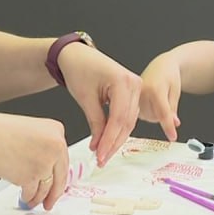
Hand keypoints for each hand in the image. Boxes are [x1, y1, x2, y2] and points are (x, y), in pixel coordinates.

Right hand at [0, 113, 69, 209]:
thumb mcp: (28, 131)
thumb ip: (42, 145)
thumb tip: (47, 168)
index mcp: (55, 129)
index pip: (63, 158)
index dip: (59, 174)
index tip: (57, 183)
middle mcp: (55, 145)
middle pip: (60, 175)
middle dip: (54, 192)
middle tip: (50, 201)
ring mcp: (44, 162)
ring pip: (47, 188)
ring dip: (39, 197)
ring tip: (32, 200)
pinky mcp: (31, 177)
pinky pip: (33, 193)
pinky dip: (28, 197)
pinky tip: (24, 197)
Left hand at [57, 43, 143, 165]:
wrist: (77, 55)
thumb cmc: (79, 69)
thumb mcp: (85, 98)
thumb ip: (95, 122)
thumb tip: (99, 145)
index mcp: (124, 81)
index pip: (118, 119)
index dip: (109, 140)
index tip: (100, 155)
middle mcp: (135, 84)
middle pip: (127, 122)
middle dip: (113, 143)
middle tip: (101, 159)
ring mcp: (135, 87)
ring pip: (129, 121)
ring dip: (116, 138)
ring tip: (103, 153)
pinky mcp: (131, 92)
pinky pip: (127, 115)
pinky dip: (118, 129)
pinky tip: (108, 140)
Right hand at [138, 53, 182, 142]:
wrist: (159, 66)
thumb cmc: (168, 75)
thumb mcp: (175, 91)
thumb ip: (173, 108)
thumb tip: (173, 123)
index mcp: (154, 89)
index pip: (163, 112)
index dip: (168, 126)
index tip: (172, 137)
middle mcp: (141, 93)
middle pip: (154, 118)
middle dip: (162, 114)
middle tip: (165, 99)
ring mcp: (133, 96)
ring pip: (147, 118)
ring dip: (155, 114)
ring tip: (157, 98)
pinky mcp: (128, 100)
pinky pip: (141, 115)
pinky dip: (148, 112)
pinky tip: (150, 101)